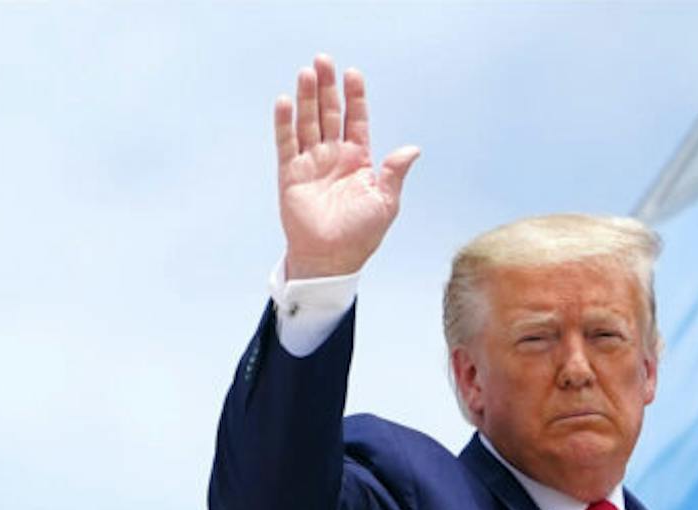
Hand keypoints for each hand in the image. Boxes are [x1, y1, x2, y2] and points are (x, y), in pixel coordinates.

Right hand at [276, 55, 419, 280]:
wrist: (332, 260)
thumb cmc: (361, 235)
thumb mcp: (385, 202)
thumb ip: (395, 173)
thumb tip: (412, 149)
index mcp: (358, 160)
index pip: (356, 120)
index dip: (354, 97)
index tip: (353, 74)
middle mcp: (333, 157)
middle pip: (329, 113)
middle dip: (327, 87)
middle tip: (323, 60)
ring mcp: (311, 163)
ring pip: (308, 122)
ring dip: (306, 98)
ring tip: (306, 73)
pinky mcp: (291, 175)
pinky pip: (286, 144)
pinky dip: (284, 123)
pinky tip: (285, 101)